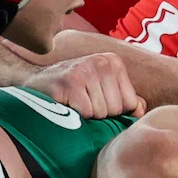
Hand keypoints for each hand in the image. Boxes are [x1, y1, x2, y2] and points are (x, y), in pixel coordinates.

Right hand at [22, 53, 144, 117]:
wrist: (36, 82)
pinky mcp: (70, 82)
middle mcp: (102, 62)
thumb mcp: (103, 88)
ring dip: (88, 114)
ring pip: (101, 112)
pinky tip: (67, 103)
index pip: (130, 102)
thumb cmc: (75, 89)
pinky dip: (76, 114)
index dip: (115, 111)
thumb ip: (127, 99)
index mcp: (114, 63)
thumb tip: (142, 112)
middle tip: (83, 101)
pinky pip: (86, 112)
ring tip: (75, 101)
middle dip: (101, 113)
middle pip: (116, 108)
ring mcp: (85, 70)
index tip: (98, 101)